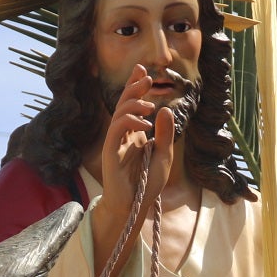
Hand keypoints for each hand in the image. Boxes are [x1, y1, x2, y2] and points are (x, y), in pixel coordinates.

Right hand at [97, 64, 176, 225]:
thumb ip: (165, 134)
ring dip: (133, 104)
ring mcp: (115, 142)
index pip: (133, 104)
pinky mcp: (110, 152)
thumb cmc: (147, 183)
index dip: (136, 86)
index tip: (144, 70)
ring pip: (119, 113)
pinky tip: (145, 125)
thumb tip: (164, 109)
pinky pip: (116, 130)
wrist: (134, 205)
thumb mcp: (164, 155)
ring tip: (150, 105)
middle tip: (147, 77)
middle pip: (124, 103)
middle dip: (134, 88)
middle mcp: (123, 134)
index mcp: (134, 133)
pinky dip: (130, 123)